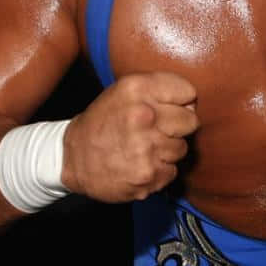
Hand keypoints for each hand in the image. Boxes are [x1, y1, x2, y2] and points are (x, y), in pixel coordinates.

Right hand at [61, 72, 197, 201]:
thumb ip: (159, 89)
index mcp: (136, 89)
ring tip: (143, 148)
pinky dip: (159, 171)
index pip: (187, 91)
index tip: (166, 107)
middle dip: (177, 126)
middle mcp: (143, 116)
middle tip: (155, 130)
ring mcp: (146, 148)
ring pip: (182, 148)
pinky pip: (172, 171)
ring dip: (167, 150)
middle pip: (191, 121)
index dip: (180, 101)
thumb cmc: (103, 121)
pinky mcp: (148, 176)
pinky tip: (140, 164)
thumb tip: (193, 104)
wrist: (71, 158)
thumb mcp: (123, 91)